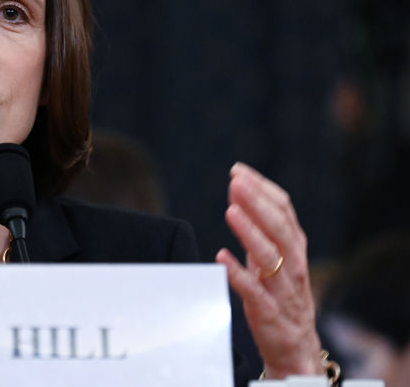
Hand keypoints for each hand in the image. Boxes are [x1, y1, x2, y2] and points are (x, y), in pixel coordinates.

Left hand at [215, 162, 322, 378]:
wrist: (295, 345)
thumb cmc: (280, 292)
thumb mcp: (273, 254)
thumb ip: (259, 224)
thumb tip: (238, 189)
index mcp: (294, 246)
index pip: (283, 209)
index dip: (262, 188)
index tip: (237, 170)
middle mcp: (293, 263)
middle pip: (279, 227)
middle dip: (257, 202)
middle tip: (236, 181)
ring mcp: (282, 288)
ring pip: (269, 256)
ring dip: (250, 232)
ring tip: (231, 211)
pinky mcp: (268, 311)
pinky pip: (253, 291)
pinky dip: (238, 273)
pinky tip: (221, 257)